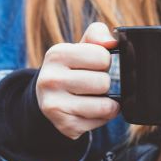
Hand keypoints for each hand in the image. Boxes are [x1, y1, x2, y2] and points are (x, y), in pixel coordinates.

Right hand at [36, 22, 119, 139]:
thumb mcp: (81, 46)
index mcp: (56, 54)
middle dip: (105, 83)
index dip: (104, 61)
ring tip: (95, 97)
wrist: (48, 97)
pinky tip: (90, 110)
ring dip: (108, 102)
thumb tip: (111, 42)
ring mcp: (55, 105)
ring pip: (105, 105)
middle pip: (104, 82)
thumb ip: (97, 34)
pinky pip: (101, 121)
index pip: (102, 56)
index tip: (94, 65)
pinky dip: (102, 116)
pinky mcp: (65, 126)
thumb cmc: (72, 68)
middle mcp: (50, 80)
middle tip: (93, 83)